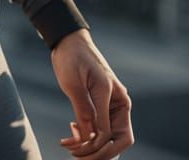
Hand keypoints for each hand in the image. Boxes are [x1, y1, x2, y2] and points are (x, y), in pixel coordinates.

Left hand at [50, 28, 133, 157]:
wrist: (69, 41)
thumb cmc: (72, 57)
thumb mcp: (73, 82)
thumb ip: (83, 108)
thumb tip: (90, 135)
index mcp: (112, 94)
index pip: (110, 132)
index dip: (95, 145)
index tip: (76, 148)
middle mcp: (117, 101)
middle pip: (119, 139)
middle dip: (100, 152)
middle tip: (78, 156)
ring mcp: (111, 104)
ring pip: (109, 137)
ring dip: (91, 147)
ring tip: (70, 146)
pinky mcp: (102, 104)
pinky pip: (100, 127)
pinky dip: (87, 136)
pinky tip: (71, 132)